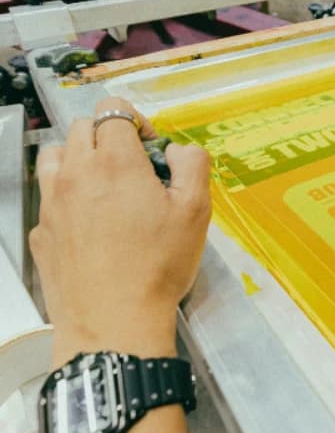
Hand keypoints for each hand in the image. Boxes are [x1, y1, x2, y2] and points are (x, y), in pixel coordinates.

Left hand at [30, 97, 211, 365]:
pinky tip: (90, 225)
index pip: (112, 109)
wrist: (114, 323)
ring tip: (103, 186)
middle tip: (133, 167)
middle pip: (80, 127)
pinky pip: (48, 197)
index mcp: (114, 162)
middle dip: (108, 136)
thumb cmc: (159, 264)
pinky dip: (67, 197)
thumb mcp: (196, 210)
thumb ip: (192, 164)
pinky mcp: (40, 232)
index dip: (136, 120)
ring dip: (78, 158)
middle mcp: (75, 174)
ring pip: (54, 156)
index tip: (151, 148)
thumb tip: (178, 149)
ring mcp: (51, 203)